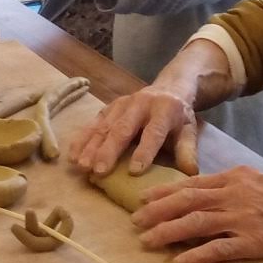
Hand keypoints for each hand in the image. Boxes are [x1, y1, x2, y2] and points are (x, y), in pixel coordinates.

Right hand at [69, 85, 200, 179]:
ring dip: (91, 146)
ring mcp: (121, 104)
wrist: (169, 89)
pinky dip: (82, 139)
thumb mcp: (189, 131)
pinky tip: (72, 155)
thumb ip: (187, 151)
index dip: (144, 151)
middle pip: (123, 128)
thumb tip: (190, 173)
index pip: (153, 132)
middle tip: (98, 171)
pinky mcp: (109, 107)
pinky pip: (93, 123)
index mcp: (164, 110)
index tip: (135, 171)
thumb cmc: (178, 118)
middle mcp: (140, 104)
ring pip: (104, 126)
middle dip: (109, 150)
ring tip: (82, 166)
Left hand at [133, 169, 262, 262]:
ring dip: (166, 232)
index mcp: (236, 178)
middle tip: (135, 221)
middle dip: (156, 211)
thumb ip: (234, 187)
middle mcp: (234, 194)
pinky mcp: (254, 241)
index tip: (144, 198)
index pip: (191, 183)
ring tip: (146, 241)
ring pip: (195, 223)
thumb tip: (208, 195)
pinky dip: (196, 256)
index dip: (164, 192)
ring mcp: (243, 218)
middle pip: (186, 200)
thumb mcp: (261, 182)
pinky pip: (218, 249)